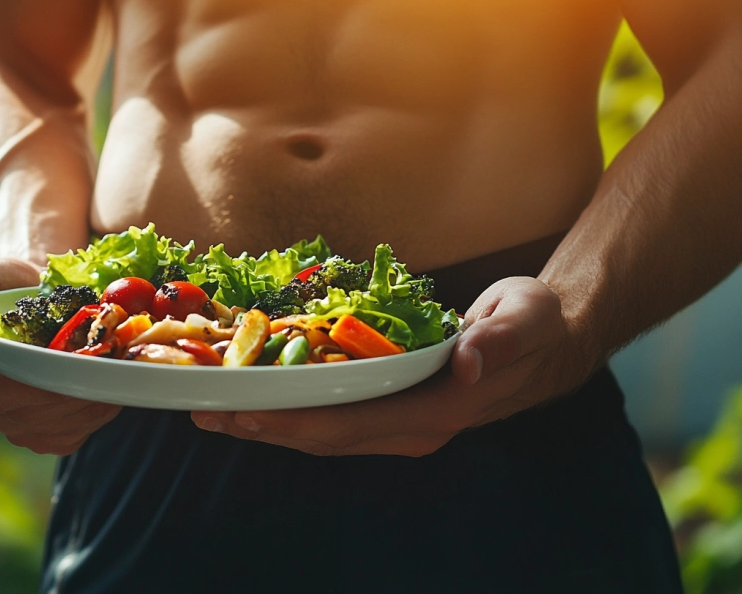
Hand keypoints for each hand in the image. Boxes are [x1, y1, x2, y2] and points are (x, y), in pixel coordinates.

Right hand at [0, 258, 121, 454]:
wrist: (32, 302)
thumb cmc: (2, 287)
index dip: (34, 377)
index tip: (71, 356)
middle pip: (30, 411)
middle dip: (72, 385)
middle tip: (105, 358)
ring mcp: (10, 428)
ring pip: (57, 426)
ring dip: (92, 398)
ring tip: (111, 366)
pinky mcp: (42, 438)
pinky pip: (74, 435)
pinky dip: (98, 410)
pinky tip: (106, 384)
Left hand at [190, 277, 594, 456]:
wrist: (548, 344)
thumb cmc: (535, 324)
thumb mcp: (525, 317)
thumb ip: (500, 339)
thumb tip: (470, 362)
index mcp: (438, 410)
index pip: (353, 424)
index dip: (296, 421)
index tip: (247, 413)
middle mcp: (413, 429)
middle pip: (325, 437)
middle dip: (264, 427)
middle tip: (206, 412)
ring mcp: (400, 426)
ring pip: (323, 434)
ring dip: (269, 425)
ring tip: (215, 411)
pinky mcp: (392, 412)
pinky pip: (333, 419)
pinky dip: (292, 412)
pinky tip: (259, 400)